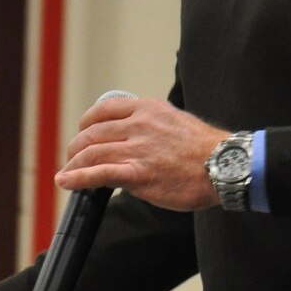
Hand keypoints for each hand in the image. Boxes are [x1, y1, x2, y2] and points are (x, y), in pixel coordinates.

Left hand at [58, 94, 225, 210]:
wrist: (224, 166)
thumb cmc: (205, 150)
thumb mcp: (176, 121)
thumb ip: (152, 125)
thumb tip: (136, 135)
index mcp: (147, 108)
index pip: (104, 110)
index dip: (86, 123)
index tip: (83, 133)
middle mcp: (138, 125)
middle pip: (92, 133)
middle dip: (76, 147)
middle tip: (72, 158)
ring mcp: (136, 149)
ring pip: (91, 152)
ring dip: (73, 164)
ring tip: (66, 173)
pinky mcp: (137, 174)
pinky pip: (98, 174)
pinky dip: (77, 178)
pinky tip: (66, 181)